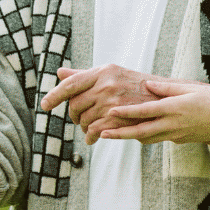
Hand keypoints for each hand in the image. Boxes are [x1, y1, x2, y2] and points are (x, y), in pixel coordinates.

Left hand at [43, 64, 164, 143]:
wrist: (165, 97)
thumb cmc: (135, 84)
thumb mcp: (112, 74)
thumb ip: (85, 74)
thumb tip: (60, 73)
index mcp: (103, 72)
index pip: (70, 84)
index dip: (54, 96)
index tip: (44, 105)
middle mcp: (107, 85)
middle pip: (76, 104)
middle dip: (74, 115)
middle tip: (77, 119)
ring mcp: (114, 102)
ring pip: (85, 119)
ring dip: (83, 128)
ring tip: (87, 130)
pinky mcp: (121, 119)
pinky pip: (96, 130)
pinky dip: (91, 136)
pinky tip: (92, 138)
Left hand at [104, 77, 209, 147]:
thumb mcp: (191, 88)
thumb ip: (167, 87)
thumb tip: (147, 84)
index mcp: (174, 109)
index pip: (145, 111)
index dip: (126, 112)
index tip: (109, 112)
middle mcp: (173, 124)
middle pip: (140, 131)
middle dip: (119, 133)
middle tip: (100, 133)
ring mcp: (176, 134)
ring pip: (146, 138)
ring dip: (128, 137)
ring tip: (111, 135)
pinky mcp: (180, 139)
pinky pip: (158, 138)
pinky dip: (143, 136)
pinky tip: (134, 133)